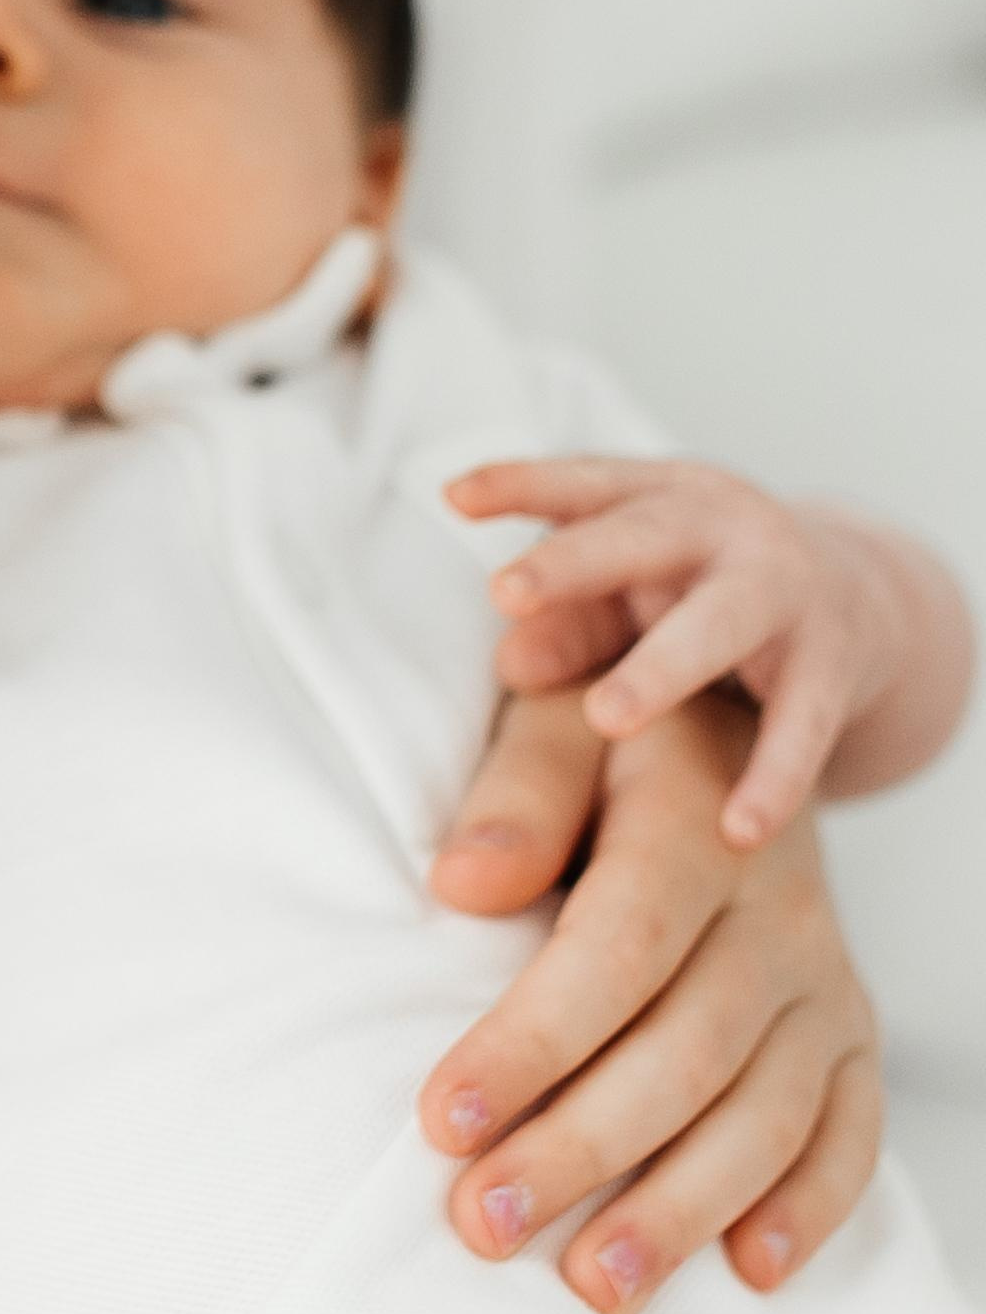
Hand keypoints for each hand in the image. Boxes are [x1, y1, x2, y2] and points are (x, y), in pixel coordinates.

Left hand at [421, 688, 882, 1313]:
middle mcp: (778, 909)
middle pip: (685, 1053)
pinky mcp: (852, 1031)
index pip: (617, 952)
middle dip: (581, 1151)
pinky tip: (748, 1271)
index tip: (442, 1120)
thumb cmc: (607, 742)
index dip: (532, 1043)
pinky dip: (810, 1207)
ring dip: (682, 1208)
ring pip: (766, 1113)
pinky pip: (851, 1131)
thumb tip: (465, 886)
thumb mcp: (552, 722)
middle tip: (482, 1224)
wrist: (734, 728)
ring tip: (594, 1283)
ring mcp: (825, 977)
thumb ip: (517, 795)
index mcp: (697, 825)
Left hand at [454, 455, 918, 846]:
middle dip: (572, 562)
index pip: (580, 482)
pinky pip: (804, 720)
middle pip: (640, 537)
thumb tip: (506, 664)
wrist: (858, 596)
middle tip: (504, 592)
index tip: (454, 496)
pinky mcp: (834, 660)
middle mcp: (720, 526)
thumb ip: (570, 620)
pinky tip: (737, 831)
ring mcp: (784, 587)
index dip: (519, 483)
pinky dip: (773, 776)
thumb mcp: (634, 590)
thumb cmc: (699, 590)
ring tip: (605, 718)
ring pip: (720, 620)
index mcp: (657, 496)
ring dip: (662, 667)